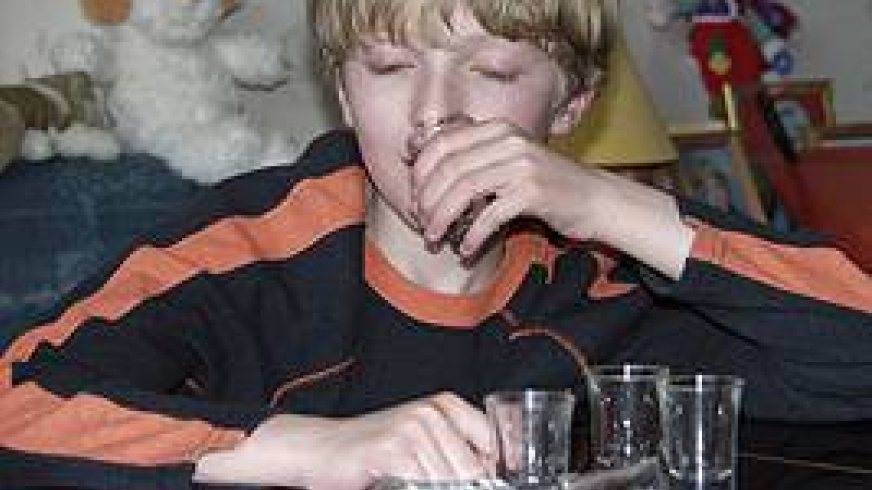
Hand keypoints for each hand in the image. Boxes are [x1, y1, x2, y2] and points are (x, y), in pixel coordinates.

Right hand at [194, 392, 494, 489]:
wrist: (318, 447)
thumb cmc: (372, 448)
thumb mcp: (422, 438)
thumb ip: (457, 449)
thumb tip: (493, 473)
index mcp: (445, 405)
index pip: (492, 442)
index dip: (493, 470)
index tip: (489, 479)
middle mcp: (431, 412)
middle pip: (473, 470)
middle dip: (466, 485)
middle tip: (432, 480)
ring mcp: (412, 429)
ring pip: (451, 480)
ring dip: (437, 486)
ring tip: (412, 479)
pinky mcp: (392, 450)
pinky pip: (424, 484)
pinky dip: (417, 487)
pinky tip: (398, 481)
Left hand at [410, 119, 693, 277]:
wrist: (596, 200)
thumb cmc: (545, 186)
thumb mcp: (508, 162)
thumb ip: (473, 161)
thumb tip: (420, 172)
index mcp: (496, 128)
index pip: (441, 143)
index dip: (420, 175)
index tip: (415, 201)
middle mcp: (508, 139)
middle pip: (448, 168)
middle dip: (427, 201)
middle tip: (423, 226)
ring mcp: (522, 163)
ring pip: (464, 190)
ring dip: (443, 219)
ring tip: (436, 239)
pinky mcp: (534, 191)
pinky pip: (489, 214)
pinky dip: (472, 235)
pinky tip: (466, 250)